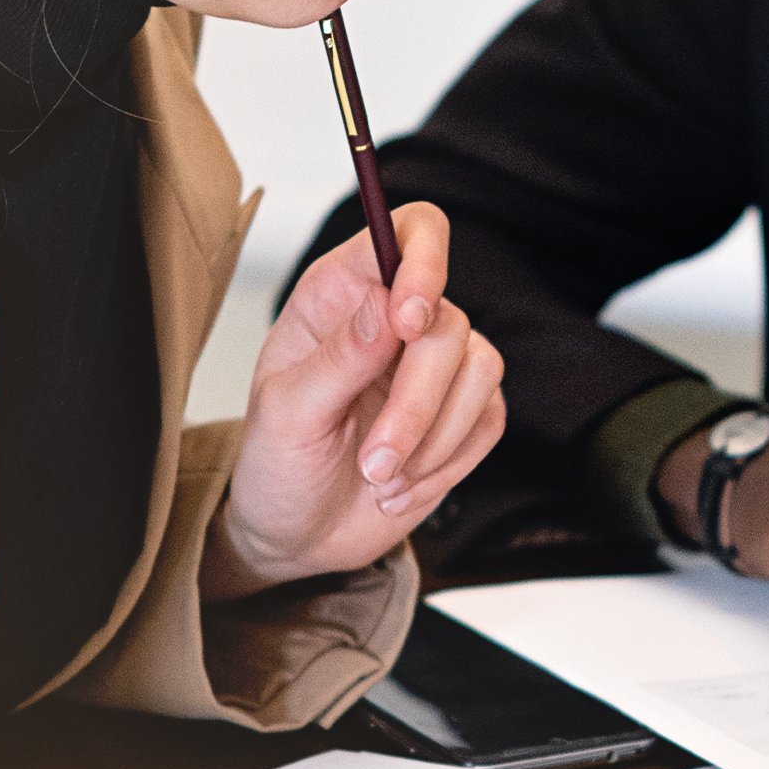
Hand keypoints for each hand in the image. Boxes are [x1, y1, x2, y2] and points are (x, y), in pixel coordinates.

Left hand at [209, 204, 505, 600]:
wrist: (299, 536)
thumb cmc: (278, 464)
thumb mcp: (286, 414)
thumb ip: (337, 358)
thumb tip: (384, 304)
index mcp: (341, 295)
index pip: (407, 233)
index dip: (424, 261)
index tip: (410, 320)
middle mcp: (395, 319)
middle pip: (448, 324)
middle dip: (416, 404)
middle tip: (373, 460)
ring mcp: (435, 365)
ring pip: (480, 371)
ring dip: (432, 440)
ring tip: (379, 478)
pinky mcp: (464, 412)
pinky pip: (489, 419)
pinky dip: (447, 463)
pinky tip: (401, 486)